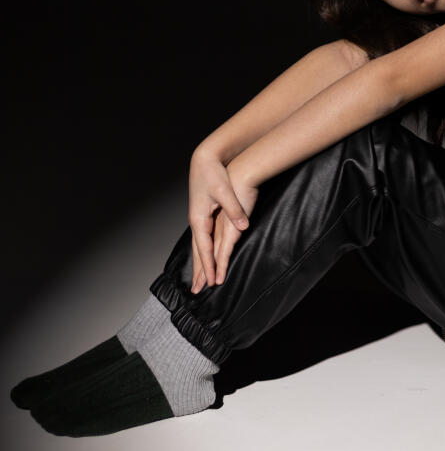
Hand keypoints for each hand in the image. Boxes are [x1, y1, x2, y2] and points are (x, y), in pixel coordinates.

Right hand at [207, 159, 259, 287]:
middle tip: (198, 292)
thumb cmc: (213, 174)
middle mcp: (196, 221)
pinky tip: (204, 257)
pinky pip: (202, 239)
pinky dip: (202, 252)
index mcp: (199, 219)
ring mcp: (199, 218)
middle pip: (197, 252)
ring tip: (198, 280)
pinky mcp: (203, 214)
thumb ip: (234, 209)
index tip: (212, 282)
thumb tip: (243, 226)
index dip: (208, 266)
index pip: (204, 248)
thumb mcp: (224, 191)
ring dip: (199, 264)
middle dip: (199, 272)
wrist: (205, 158)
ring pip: (198, 247)